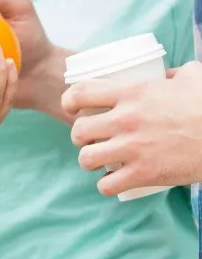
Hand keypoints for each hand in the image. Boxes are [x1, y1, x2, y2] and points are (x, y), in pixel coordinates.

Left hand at [63, 62, 201, 194]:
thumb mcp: (191, 76)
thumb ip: (172, 73)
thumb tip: (163, 75)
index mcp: (132, 93)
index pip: (81, 93)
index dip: (69, 101)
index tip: (72, 108)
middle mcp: (126, 120)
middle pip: (78, 131)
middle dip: (80, 137)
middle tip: (91, 139)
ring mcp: (133, 149)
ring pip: (86, 159)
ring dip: (89, 161)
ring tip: (99, 161)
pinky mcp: (144, 174)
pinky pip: (107, 185)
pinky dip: (107, 185)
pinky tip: (112, 181)